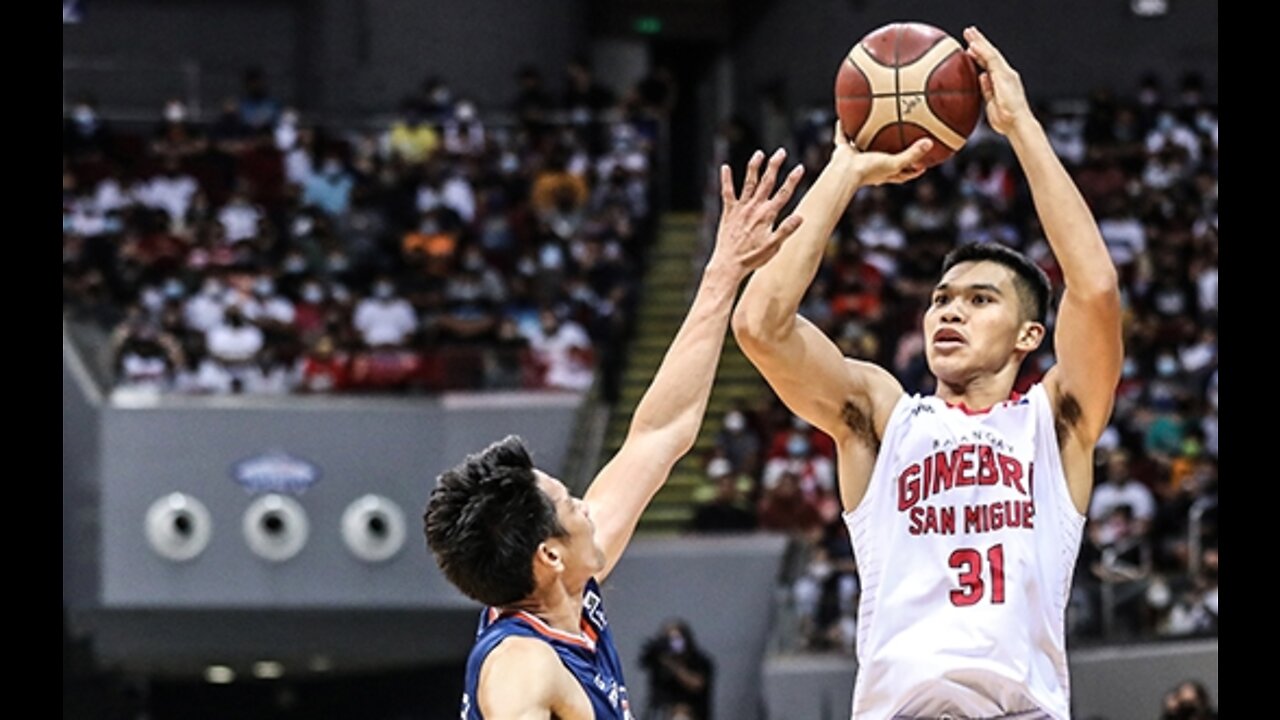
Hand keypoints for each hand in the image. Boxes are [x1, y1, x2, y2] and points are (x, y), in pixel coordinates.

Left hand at [710, 148, 804, 275]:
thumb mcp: (774, 246)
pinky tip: (725, 167)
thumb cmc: (752, 258)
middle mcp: (754, 208)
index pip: (783, 193)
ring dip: (754, 167)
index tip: (799, 168)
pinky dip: (726, 180)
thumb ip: (786, 230)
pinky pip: (727, 192)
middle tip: (781, 152)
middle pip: (767, 182)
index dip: (792, 180)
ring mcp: (740, 208)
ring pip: (749, 183)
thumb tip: (801, 216)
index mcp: (767, 215)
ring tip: (759, 154)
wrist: (729, 264)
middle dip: (774, 166)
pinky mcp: (728, 212)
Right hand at [833, 123, 932, 185]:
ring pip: (863, 148)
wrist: (846, 172)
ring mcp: (856, 159)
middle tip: (900, 143)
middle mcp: (871, 167)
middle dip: (891, 154)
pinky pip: (843, 137)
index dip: (912, 171)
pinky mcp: (843, 152)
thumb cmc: (870, 170)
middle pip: (884, 160)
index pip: (902, 174)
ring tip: (872, 128)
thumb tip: (930, 143)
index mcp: (884, 173)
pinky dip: (842, 129)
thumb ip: (912, 154)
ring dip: (866, 140)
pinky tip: (843, 119)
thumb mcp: (895, 162)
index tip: (923, 166)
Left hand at [963, 26, 1033, 135]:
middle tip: (969, 32)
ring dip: (979, 41)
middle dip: (980, 42)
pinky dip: (982, 51)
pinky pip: (991, 59)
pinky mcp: (1004, 75)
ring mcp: (1006, 73)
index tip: (969, 48)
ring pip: (991, 52)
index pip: (989, 64)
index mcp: (1002, 81)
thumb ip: (987, 90)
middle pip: (990, 54)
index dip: (979, 54)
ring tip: (969, 32)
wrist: (1017, 124)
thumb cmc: (1006, 120)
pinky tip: (972, 45)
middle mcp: (1006, 74)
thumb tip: (981, 77)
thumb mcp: (991, 104)